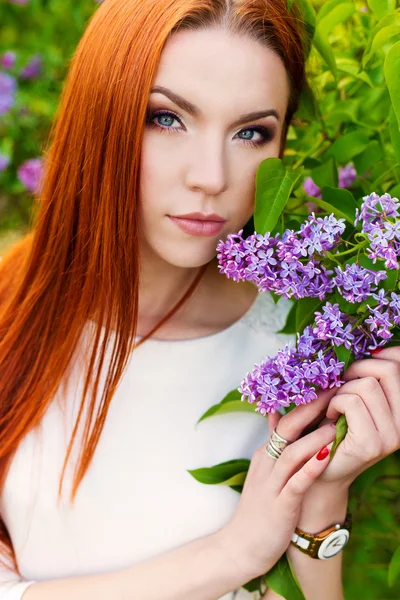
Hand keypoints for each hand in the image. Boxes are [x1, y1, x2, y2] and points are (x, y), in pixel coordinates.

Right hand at [224, 408, 336, 578]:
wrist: (240, 546)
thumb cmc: (257, 509)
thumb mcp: (263, 471)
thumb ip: (271, 443)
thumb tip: (274, 413)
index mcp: (265, 455)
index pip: (285, 422)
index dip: (306, 405)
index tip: (325, 389)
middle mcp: (267, 464)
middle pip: (287, 430)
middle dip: (310, 410)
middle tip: (332, 393)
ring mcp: (272, 484)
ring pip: (292, 453)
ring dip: (314, 438)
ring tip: (336, 425)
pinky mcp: (280, 506)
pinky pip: (296, 483)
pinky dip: (311, 468)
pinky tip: (326, 457)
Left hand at [311, 346, 399, 485]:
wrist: (319, 468)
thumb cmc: (334, 426)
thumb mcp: (355, 397)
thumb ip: (367, 376)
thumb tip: (374, 349)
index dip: (381, 354)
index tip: (359, 362)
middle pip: (388, 370)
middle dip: (356, 369)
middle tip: (339, 383)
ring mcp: (392, 435)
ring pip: (367, 385)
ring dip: (341, 390)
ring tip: (334, 406)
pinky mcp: (372, 444)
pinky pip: (351, 402)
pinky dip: (334, 403)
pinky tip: (331, 417)